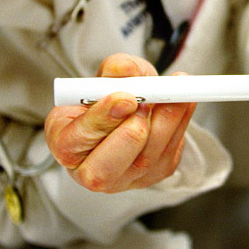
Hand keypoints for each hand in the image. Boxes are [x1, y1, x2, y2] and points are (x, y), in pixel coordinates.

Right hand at [43, 54, 195, 192]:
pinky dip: (180, 124)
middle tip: (146, 103)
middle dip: (131, 134)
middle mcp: (89, 170)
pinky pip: (168, 155)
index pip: (72, 142)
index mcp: (65, 143)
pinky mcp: (153, 175)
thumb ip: (115, 69)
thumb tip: (124, 70)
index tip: (125, 98)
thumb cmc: (112, 94)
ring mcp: (123, 179)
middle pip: (104, 170)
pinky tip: (183, 102)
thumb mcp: (110, 74)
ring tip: (173, 91)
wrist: (133, 107)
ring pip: (145, 161)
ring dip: (164, 121)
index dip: (100, 120)